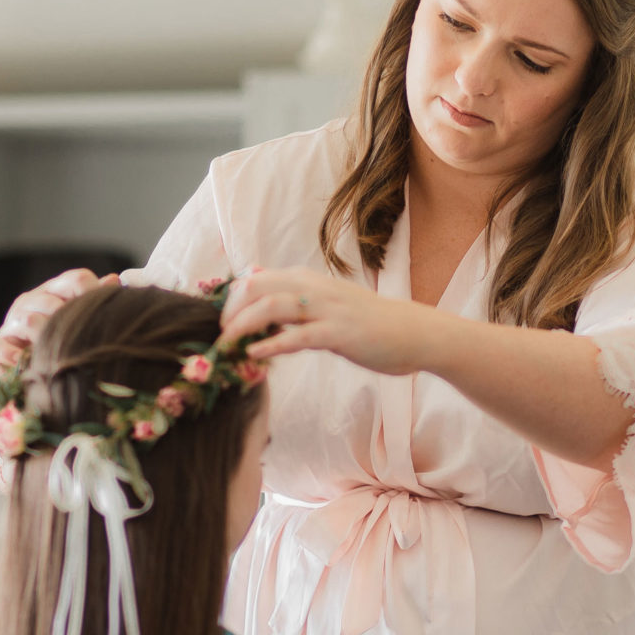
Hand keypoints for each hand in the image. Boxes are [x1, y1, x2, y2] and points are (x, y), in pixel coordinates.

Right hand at [0, 267, 117, 375]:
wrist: (33, 379)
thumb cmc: (62, 348)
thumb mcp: (81, 326)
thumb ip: (95, 303)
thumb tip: (114, 280)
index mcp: (56, 293)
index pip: (77, 280)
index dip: (93, 294)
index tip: (105, 314)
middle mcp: (31, 304)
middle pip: (48, 299)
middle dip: (65, 317)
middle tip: (77, 336)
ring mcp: (11, 325)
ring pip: (23, 318)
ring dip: (40, 333)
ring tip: (51, 350)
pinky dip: (8, 353)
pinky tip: (23, 361)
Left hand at [219, 266, 443, 376]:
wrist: (416, 333)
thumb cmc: (373, 325)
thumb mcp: (331, 307)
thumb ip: (300, 308)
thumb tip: (266, 315)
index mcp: (309, 280)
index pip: (256, 278)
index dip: (232, 299)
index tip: (220, 321)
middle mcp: (315, 288)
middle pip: (256, 287)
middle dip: (230, 310)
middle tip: (218, 335)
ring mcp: (327, 309)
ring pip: (271, 307)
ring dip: (242, 325)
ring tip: (226, 345)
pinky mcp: (338, 333)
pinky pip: (297, 337)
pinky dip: (271, 345)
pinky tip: (254, 356)